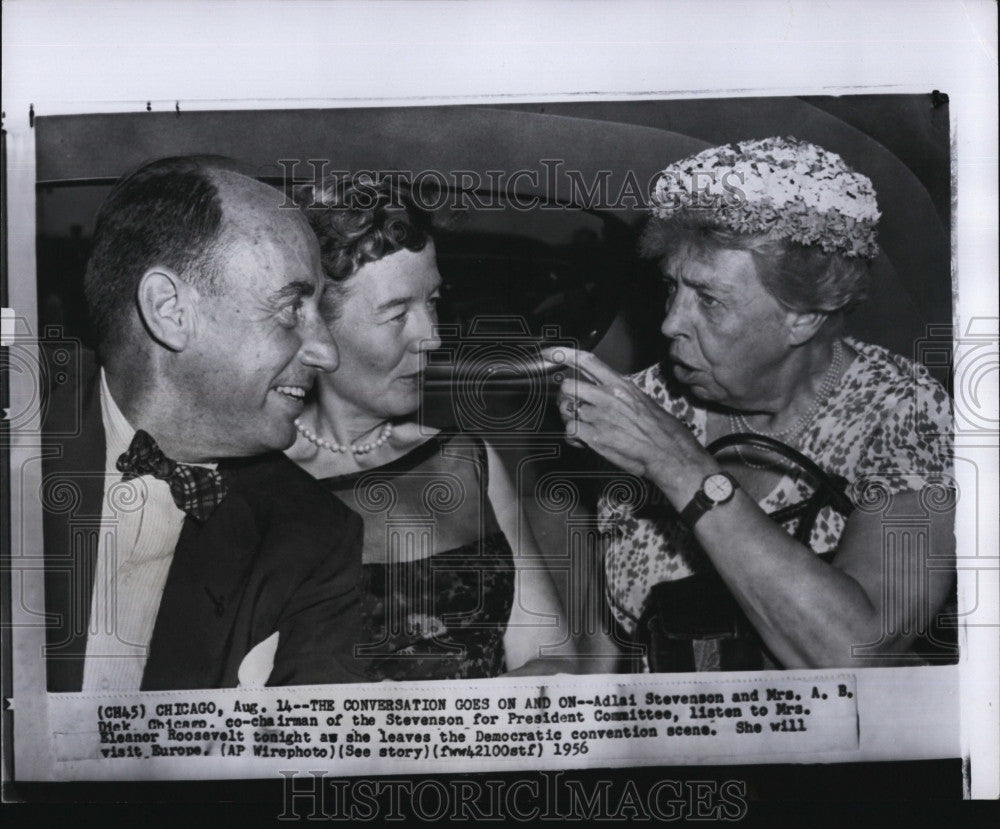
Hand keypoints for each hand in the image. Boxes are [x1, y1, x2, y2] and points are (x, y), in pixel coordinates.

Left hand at [542, 347, 717, 503]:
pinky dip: (572, 437)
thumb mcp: (643, 400)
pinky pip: (569, 430)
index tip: (550, 353)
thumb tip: (605, 392)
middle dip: (566, 397)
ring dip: (570, 418)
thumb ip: (619, 394)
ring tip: (583, 427)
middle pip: (568, 386)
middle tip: (573, 406)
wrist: (667, 451)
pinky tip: (583, 440)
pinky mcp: (593, 436)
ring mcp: (598, 416)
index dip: (564, 354)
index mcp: (620, 385)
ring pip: (566, 410)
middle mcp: (606, 397)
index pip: (587, 361)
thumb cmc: (661, 429)